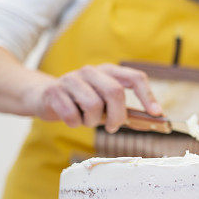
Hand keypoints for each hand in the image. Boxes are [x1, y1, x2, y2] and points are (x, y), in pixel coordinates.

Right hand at [28, 63, 162, 132]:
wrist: (42, 96)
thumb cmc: (80, 102)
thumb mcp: (103, 103)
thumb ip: (123, 109)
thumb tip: (151, 121)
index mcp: (108, 71)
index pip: (135, 77)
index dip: (147, 95)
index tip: (156, 114)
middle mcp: (91, 71)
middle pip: (115, 92)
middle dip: (117, 115)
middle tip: (112, 127)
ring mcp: (71, 79)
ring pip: (93, 105)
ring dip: (92, 121)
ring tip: (86, 120)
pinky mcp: (54, 91)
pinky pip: (71, 115)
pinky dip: (74, 123)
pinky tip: (71, 119)